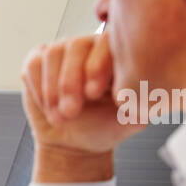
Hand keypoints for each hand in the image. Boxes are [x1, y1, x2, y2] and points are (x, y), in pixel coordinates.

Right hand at [21, 31, 141, 158]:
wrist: (75, 143)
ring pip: (52, 54)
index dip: (97, 65)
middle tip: (71, 112)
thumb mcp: (132, 119)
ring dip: (52, 89)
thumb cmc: (105, 127)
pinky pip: (33, 65)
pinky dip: (37, 89)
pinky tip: (48, 107)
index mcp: (114, 54)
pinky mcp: (37, 62)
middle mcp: (88, 46)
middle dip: (70, 82)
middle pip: (75, 45)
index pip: (107, 42)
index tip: (93, 94)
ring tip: (60, 116)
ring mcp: (62, 51)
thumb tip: (152, 91)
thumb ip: (143, 102)